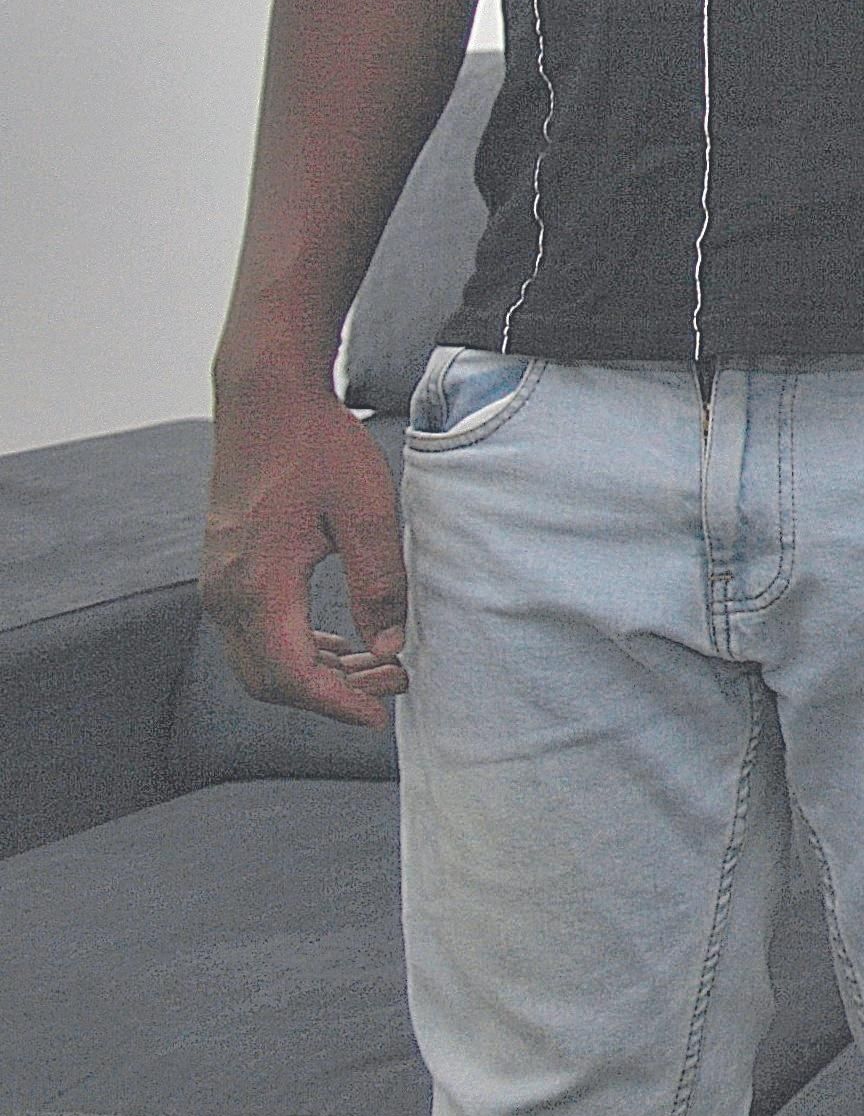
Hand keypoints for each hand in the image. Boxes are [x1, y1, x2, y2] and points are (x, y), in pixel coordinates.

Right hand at [203, 363, 406, 726]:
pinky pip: (255, 631)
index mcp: (259, 586)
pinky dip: (298, 648)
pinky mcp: (225, 568)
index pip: (292, 677)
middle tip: (392, 687)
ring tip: (380, 666)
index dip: (337, 705)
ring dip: (316, 673)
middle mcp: (226, 593)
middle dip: (331, 694)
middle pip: (270, 679)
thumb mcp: (366, 513)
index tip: (380, 716)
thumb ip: (379, 585)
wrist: (265, 399)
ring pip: (260, 658)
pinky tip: (341, 644)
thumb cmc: (317, 447)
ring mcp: (218, 582)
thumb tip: (391, 647)